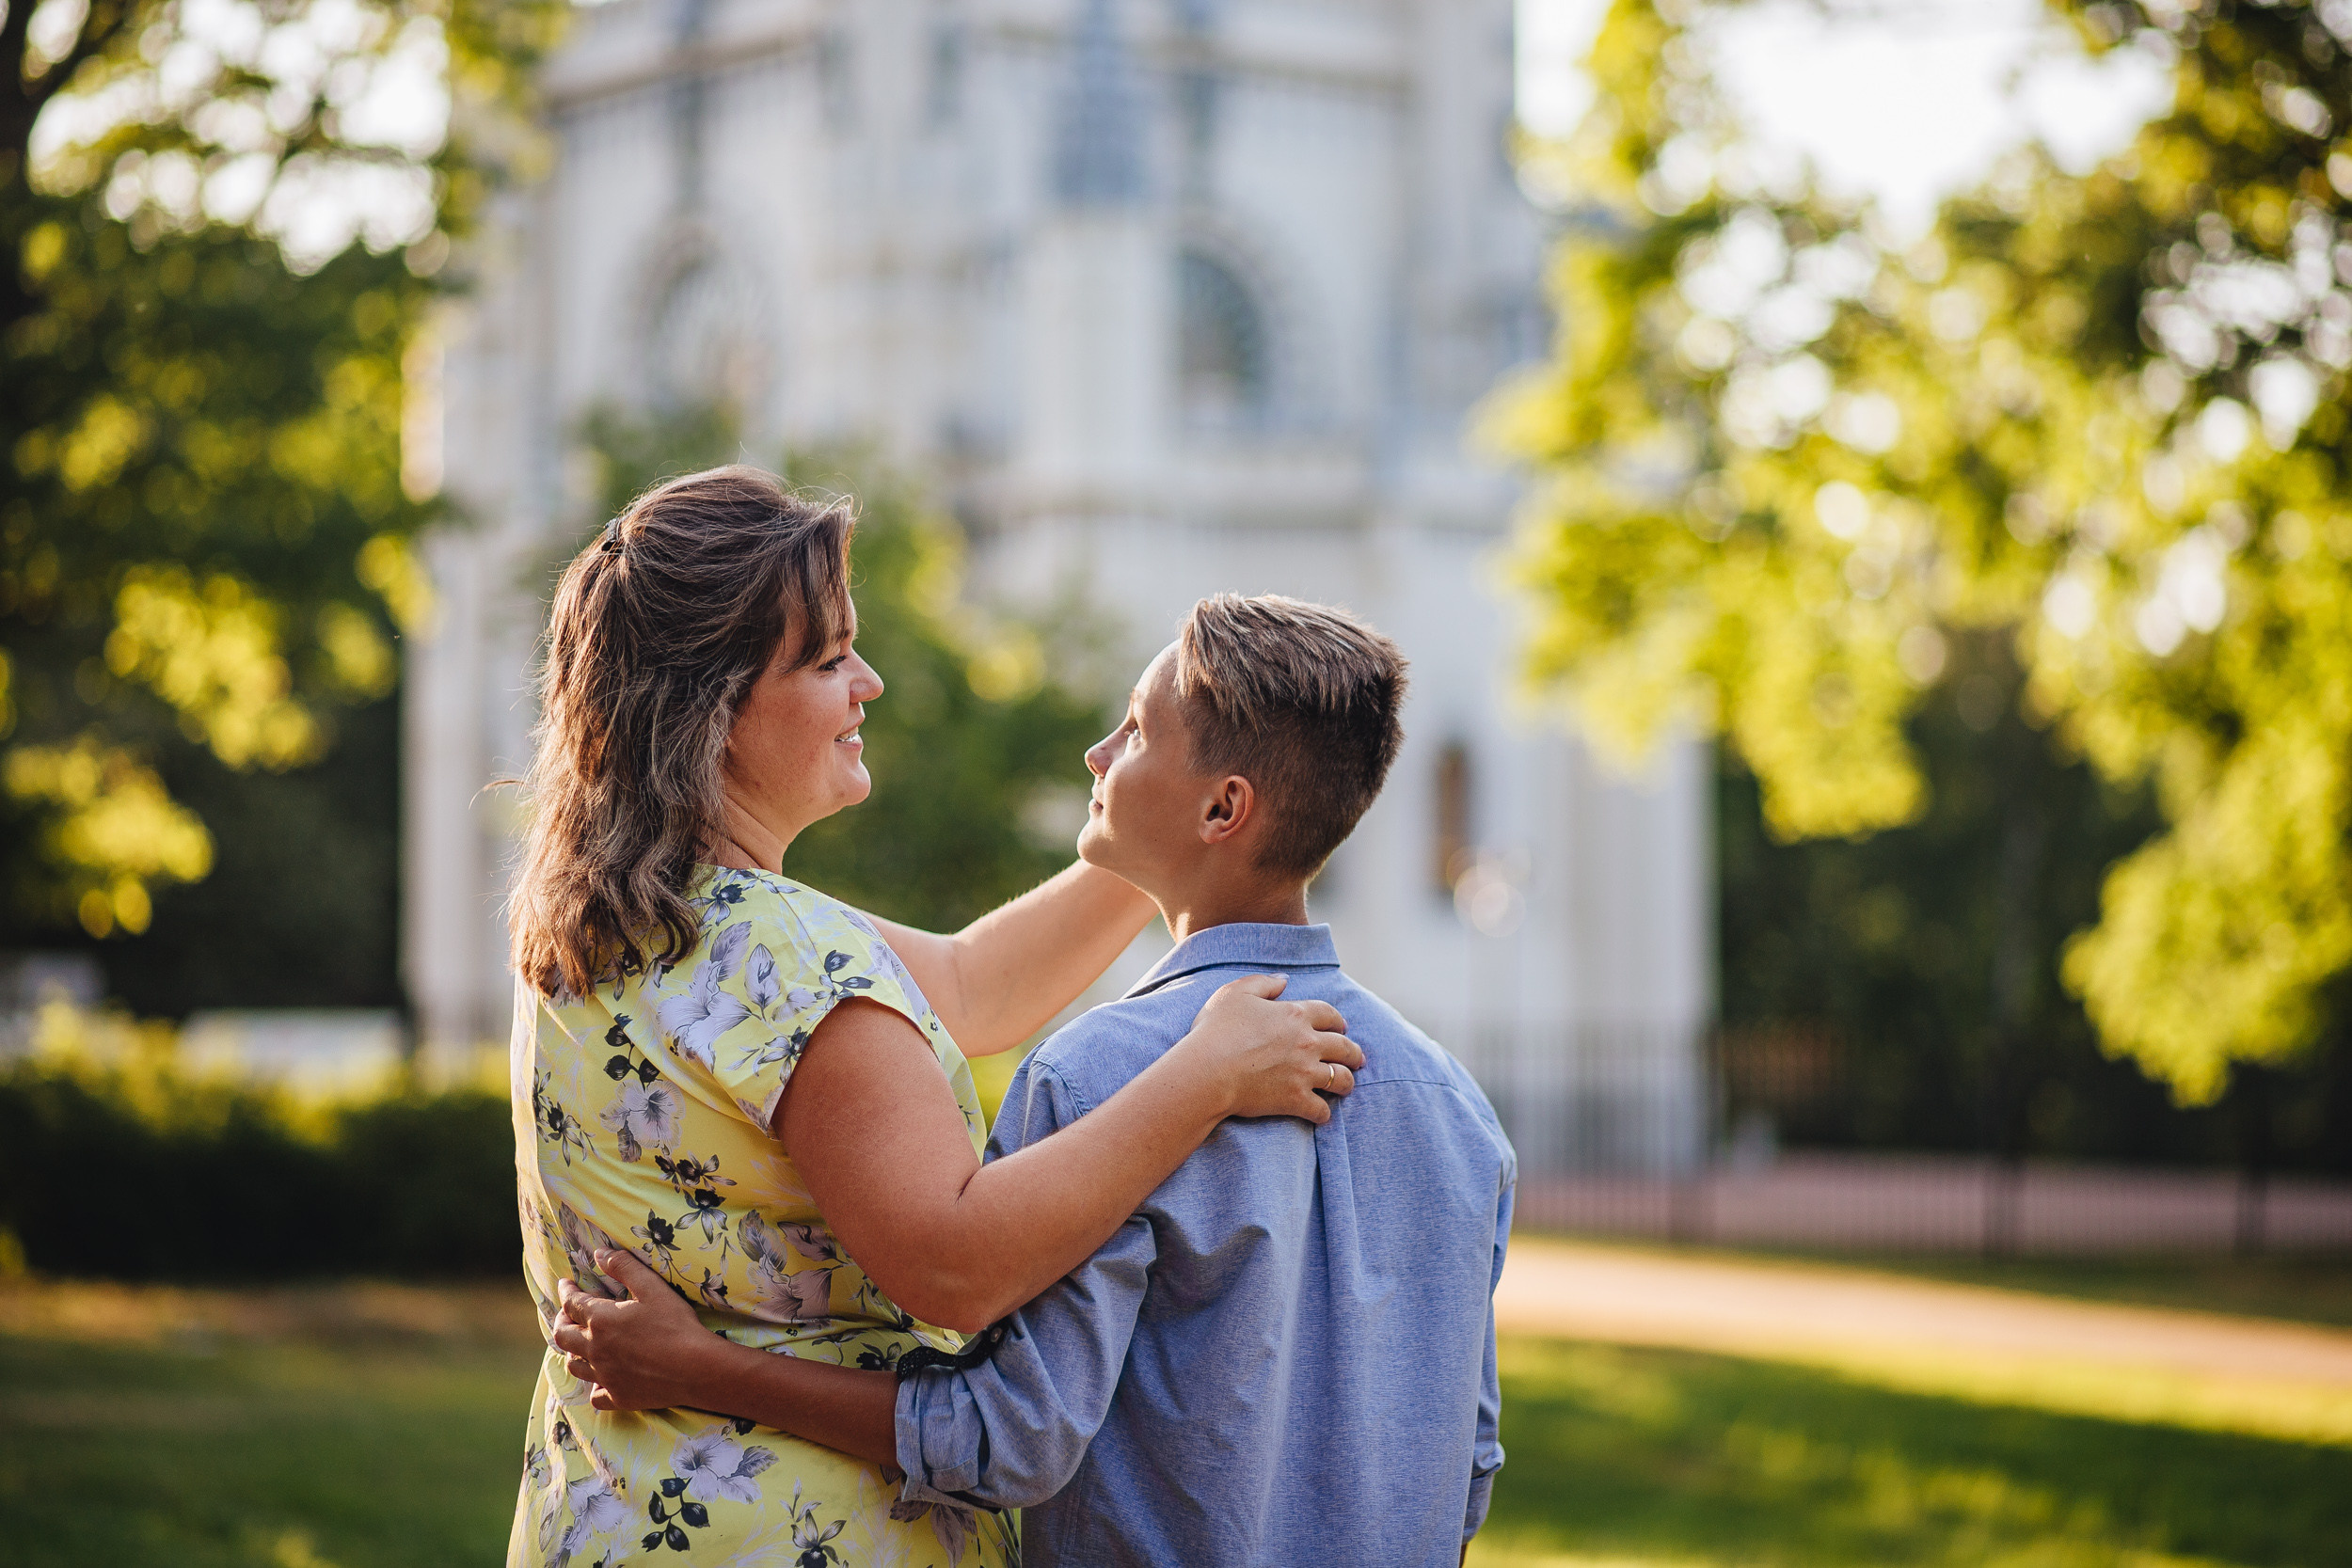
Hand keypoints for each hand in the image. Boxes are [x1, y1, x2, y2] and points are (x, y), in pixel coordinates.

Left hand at [553, 1249, 718, 1412]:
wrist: (695, 1368)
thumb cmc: (676, 1325)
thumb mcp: (652, 1288)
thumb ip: (624, 1267)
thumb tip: (599, 1253)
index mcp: (601, 1320)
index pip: (572, 1303)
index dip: (566, 1291)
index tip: (565, 1284)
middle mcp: (595, 1349)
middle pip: (563, 1335)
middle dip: (561, 1320)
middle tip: (566, 1313)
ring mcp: (604, 1375)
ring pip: (574, 1365)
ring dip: (572, 1352)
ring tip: (578, 1345)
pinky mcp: (617, 1396)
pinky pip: (595, 1394)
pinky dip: (594, 1385)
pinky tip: (601, 1379)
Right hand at [1173, 973, 1361, 1123]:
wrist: (1207, 1071)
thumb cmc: (1216, 1031)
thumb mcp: (1235, 993)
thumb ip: (1263, 983)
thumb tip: (1284, 980)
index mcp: (1295, 1014)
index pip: (1329, 1014)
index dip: (1338, 1020)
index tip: (1341, 1026)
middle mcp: (1307, 1043)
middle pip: (1344, 1047)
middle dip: (1354, 1053)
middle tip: (1357, 1058)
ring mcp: (1305, 1073)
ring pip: (1340, 1079)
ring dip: (1346, 1082)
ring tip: (1346, 1085)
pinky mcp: (1296, 1100)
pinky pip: (1321, 1109)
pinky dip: (1324, 1113)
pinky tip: (1322, 1114)